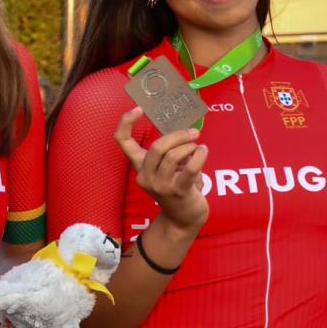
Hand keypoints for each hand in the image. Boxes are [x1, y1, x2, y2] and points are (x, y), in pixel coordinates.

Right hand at [115, 108, 209, 231]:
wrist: (184, 219)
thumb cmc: (177, 187)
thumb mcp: (167, 168)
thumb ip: (169, 150)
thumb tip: (184, 128)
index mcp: (140, 167)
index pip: (122, 141)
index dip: (126, 122)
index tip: (139, 109)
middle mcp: (145, 176)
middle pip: (157, 146)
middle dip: (178, 136)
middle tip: (193, 133)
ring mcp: (160, 185)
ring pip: (173, 155)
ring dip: (189, 146)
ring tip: (198, 146)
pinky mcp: (178, 191)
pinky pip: (190, 167)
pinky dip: (200, 155)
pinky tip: (204, 151)